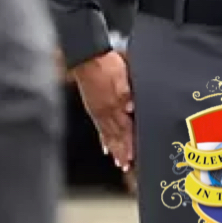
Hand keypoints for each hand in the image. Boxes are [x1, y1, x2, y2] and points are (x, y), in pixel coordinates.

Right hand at [70, 50, 134, 170]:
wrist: (88, 57)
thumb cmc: (107, 64)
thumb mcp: (123, 75)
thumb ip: (127, 92)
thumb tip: (132, 107)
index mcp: (114, 103)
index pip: (125, 128)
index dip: (129, 143)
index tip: (133, 157)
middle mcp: (106, 111)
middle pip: (116, 135)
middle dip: (121, 151)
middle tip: (125, 165)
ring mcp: (98, 111)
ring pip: (107, 134)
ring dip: (113, 148)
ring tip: (117, 161)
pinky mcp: (93, 108)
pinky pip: (99, 127)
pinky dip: (103, 139)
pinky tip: (105, 146)